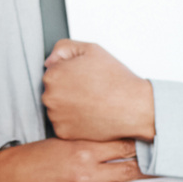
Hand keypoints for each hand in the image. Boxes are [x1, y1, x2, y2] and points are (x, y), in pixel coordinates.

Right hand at [0, 138, 170, 181]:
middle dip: (153, 169)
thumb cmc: (36, 158)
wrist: (10, 179)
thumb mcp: (64, 141)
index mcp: (83, 151)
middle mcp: (87, 174)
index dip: (144, 146)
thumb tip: (119, 142)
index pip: (123, 147)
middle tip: (173, 166)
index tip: (160, 144)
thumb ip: (91, 142)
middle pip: (130, 170)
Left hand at [40, 41, 155, 141]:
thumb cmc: (116, 80)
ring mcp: (56, 116)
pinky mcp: (63, 133)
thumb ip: (64, 48)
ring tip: (91, 103)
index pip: (53, 72)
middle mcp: (50, 96)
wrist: (133, 107)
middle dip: (67, 90)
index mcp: (53, 75)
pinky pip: (63, 125)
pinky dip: (73, 122)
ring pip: (57, 109)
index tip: (85, 78)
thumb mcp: (91, 50)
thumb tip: (50, 61)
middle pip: (53, 91)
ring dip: (68, 107)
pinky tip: (89, 115)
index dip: (71, 74)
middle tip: (90, 90)